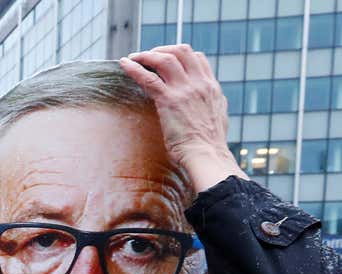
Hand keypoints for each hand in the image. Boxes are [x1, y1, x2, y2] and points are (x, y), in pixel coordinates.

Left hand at [119, 45, 247, 191]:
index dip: (179, 54)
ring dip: (146, 55)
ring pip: (164, 59)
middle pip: (181, 51)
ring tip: (133, 57)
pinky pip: (148, 77)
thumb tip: (208, 102)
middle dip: (162, 49)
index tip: (165, 59)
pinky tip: (124, 64)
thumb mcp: (217, 116)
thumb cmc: (209, 144)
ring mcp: (185, 90)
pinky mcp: (169, 100)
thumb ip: (211, 103)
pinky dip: (134, 68)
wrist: (206, 155)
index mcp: (211, 87)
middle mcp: (199, 83)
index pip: (197, 58)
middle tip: (147, 56)